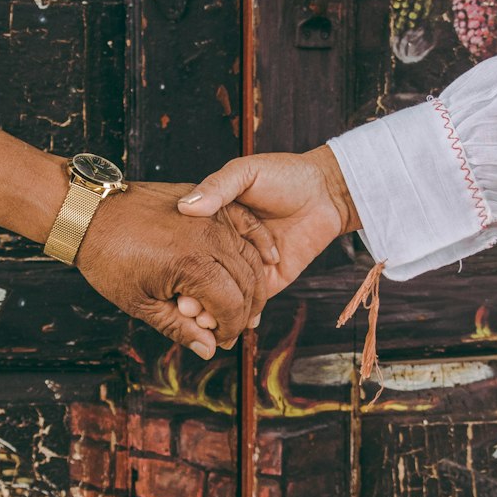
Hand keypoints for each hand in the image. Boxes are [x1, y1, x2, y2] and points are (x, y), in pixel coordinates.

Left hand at [77, 181, 270, 358]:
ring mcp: (210, 217)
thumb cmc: (108, 258)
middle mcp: (208, 238)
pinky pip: (246, 223)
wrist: (90, 212)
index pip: (232, 306)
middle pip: (247, 282)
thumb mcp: (140, 303)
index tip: (221, 341)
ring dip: (254, 283)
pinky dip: (260, 243)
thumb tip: (208, 349)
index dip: (231, 329)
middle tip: (234, 328)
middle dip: (245, 311)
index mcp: (192, 266)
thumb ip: (179, 328)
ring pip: (250, 255)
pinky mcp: (208, 203)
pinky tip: (268, 260)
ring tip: (247, 303)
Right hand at [173, 148, 358, 336]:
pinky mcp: (270, 280)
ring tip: (203, 320)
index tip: (170, 280)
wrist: (326, 191)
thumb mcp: (244, 172)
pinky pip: (253, 304)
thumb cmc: (284, 175)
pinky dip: (241, 317)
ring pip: (224, 296)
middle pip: (203, 278)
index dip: (179, 266)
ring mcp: (248, 266)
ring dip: (213, 312)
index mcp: (214, 223)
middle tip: (184, 308)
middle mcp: (226, 247)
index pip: (189, 250)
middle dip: (193, 297)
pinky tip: (231, 324)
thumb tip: (187, 206)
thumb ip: (217, 187)